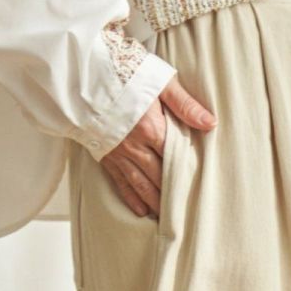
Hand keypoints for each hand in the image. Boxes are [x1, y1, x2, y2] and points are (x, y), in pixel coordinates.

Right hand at [100, 77, 215, 218]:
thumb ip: (184, 104)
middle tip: (188, 213)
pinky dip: (131, 198)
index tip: (200, 191)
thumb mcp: (159, 81)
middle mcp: (136, 147)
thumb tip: (210, 124)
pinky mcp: (104, 154)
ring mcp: (118, 153)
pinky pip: (119, 182)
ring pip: (141, 184)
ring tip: (169, 219)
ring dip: (155, 202)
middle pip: (160, 177)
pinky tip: (141, 211)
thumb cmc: (123, 71)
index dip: (188, 175)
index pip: (176, 159)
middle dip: (174, 195)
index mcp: (152, 129)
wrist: (80, 71)